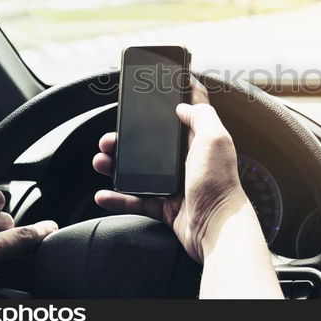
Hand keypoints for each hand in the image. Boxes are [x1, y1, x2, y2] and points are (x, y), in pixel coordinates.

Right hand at [92, 77, 248, 262]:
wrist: (216, 228)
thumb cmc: (219, 183)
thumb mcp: (214, 139)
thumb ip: (201, 115)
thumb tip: (184, 103)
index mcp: (198, 141)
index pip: (185, 114)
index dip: (170, 101)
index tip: (150, 91)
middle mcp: (186, 160)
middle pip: (151, 144)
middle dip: (127, 139)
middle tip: (111, 137)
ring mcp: (174, 184)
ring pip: (138, 171)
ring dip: (116, 166)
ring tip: (101, 161)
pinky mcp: (165, 206)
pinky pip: (136, 200)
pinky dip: (118, 198)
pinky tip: (104, 194)